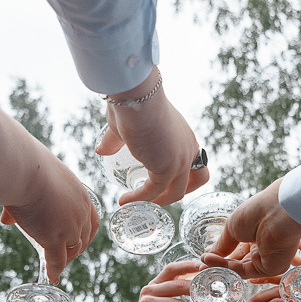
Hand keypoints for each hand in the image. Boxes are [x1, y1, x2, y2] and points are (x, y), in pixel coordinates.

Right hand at [0, 153, 98, 282]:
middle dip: (76, 248)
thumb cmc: (25, 168)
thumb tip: (6, 220)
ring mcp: (70, 227)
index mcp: (80, 195)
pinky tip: (52, 277)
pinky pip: (57, 260)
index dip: (86, 232)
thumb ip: (23, 202)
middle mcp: (81, 212)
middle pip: (84, 238)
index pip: (91, 220)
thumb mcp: (32, 182)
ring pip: (72, 251)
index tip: (78, 239)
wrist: (25, 170)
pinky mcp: (56, 239)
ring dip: (66, 260)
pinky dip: (55, 270)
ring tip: (58, 266)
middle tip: (66, 255)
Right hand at [99, 70, 207, 206]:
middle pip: (198, 179)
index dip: (185, 175)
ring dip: (159, 201)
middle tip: (157, 199)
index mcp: (184, 137)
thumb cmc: (132, 104)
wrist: (136, 97)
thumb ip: (115, 140)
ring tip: (140, 204)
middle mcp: (188, 148)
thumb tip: (102, 151)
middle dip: (178, 192)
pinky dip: (138, 198)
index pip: (194, 161)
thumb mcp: (125, 126)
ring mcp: (180, 160)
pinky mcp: (167, 168)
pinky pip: (153, 191)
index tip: (165, 183)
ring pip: (177, 191)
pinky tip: (124, 201)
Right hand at [203, 180, 300, 278]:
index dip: (221, 253)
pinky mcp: (270, 268)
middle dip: (218, 263)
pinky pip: (244, 271)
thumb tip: (208, 255)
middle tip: (200, 263)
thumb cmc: (258, 212)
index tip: (206, 256)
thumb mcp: (232, 227)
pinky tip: (210, 260)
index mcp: (258, 235)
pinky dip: (226, 267)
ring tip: (202, 263)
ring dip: (219, 266)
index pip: (237, 249)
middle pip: (238, 261)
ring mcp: (268, 260)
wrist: (276, 212)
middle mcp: (264, 248)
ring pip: (239, 268)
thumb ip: (222, 244)